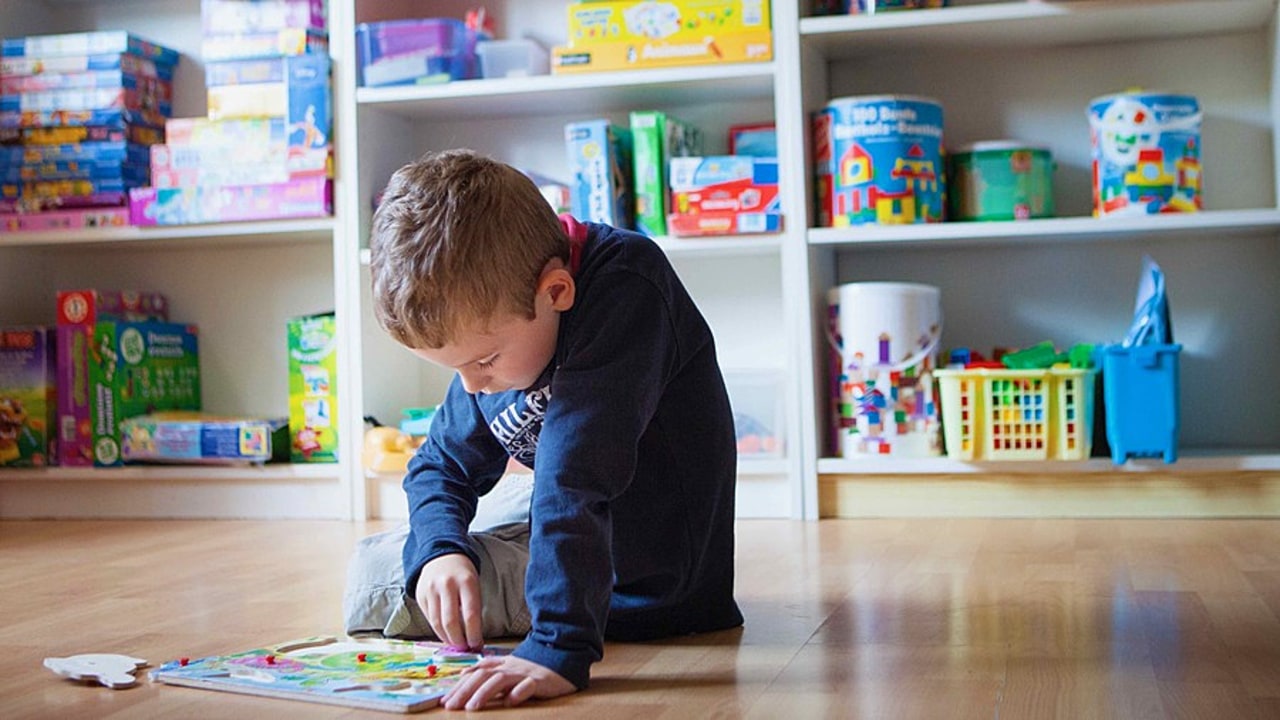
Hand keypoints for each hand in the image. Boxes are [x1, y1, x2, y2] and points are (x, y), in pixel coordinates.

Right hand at [415, 553, 482, 650]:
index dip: (473, 634)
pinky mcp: (420, 595)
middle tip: (464, 649)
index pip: (470, 614)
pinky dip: (438, 630)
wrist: (442, 557)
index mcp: (466, 582)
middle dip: (458, 640)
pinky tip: (445, 635)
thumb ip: (473, 608)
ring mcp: (431, 590)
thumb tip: (474, 638)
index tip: (476, 645)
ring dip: (447, 639)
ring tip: (455, 645)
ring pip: (437, 623)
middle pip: (450, 622)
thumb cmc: (463, 576)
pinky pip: (429, 619)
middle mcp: (446, 585)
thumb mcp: (474, 586)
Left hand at [442, 655, 576, 709]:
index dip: (458, 686)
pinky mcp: (540, 680)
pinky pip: (529, 685)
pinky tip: (510, 701)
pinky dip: (518, 692)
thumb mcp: (507, 667)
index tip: (444, 700)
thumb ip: (486, 670)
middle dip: (465, 691)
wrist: (563, 655)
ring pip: (501, 680)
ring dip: (484, 693)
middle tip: (451, 706)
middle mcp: (509, 667)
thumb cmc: (532, 667)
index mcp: (501, 665)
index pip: (475, 674)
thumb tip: (462, 675)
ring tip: (472, 707)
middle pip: (483, 677)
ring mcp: (524, 673)